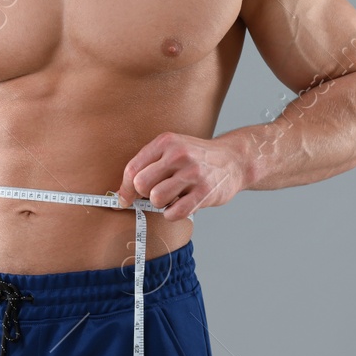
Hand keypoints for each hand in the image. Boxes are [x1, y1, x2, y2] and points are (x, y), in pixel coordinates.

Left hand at [114, 132, 246, 219]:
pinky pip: (175, 212)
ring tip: (171, 197)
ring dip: (161, 203)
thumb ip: (148, 166)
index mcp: (166, 142)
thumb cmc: (196, 158)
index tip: (125, 199)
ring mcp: (193, 173)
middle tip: (154, 194)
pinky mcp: (204, 192)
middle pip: (141, 185)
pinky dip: (173, 213)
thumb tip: (121, 196)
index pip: (132, 169)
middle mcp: (179, 155)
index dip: (124, 189)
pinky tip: (181, 205)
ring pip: (157, 199)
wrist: (233, 160)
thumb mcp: (172, 150)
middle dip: (144, 195)